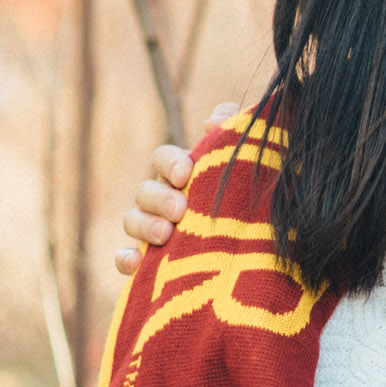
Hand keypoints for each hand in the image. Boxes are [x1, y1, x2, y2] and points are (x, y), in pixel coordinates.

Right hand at [114, 102, 239, 273]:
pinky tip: (136, 264)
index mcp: (183, 173)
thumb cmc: (250, 198)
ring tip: (165, 235)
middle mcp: (163, 198)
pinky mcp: (150, 261)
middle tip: (180, 210)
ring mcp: (153, 229)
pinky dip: (125, 259)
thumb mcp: (247, 166)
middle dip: (159, 198)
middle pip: (145, 190)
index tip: (186, 174)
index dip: (170, 163)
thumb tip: (212, 122)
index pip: (163, 158)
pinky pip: (125, 259)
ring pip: (132, 220)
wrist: (260, 247)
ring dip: (144, 225)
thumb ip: (231, 135)